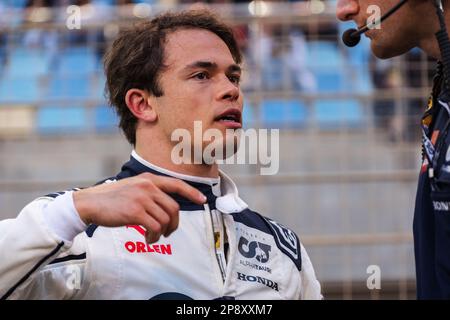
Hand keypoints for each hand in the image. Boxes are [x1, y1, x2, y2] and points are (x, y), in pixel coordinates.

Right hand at [73, 172, 206, 242]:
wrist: (89, 203)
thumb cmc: (111, 198)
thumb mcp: (133, 187)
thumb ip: (149, 191)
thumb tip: (166, 207)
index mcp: (148, 179)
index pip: (176, 184)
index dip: (191, 192)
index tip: (202, 199)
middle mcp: (147, 186)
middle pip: (174, 207)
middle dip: (174, 223)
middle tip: (168, 232)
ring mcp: (142, 198)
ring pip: (165, 219)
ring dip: (162, 232)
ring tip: (153, 237)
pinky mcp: (135, 212)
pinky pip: (155, 227)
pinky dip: (154, 236)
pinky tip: (148, 239)